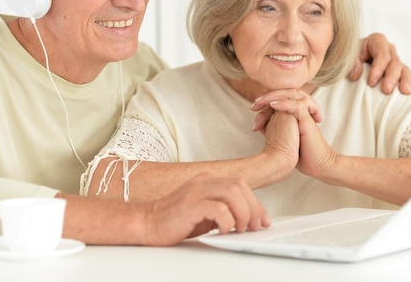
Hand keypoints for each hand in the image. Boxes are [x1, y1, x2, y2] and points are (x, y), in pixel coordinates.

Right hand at [142, 173, 269, 245]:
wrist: (147, 224)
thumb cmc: (177, 221)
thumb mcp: (207, 213)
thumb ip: (226, 210)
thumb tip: (250, 220)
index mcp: (208, 180)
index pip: (240, 184)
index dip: (256, 203)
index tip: (263, 220)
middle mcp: (204, 181)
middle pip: (239, 186)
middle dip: (252, 208)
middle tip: (253, 227)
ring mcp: (196, 191)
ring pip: (233, 193)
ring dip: (242, 214)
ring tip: (239, 229)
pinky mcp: (190, 205)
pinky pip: (218, 208)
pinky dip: (227, 221)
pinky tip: (222, 231)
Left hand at [258, 92, 333, 178]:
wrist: (315, 165)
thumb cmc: (300, 152)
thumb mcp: (282, 136)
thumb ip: (273, 126)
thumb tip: (256, 123)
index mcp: (296, 111)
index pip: (280, 97)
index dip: (265, 100)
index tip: (252, 109)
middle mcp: (302, 108)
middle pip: (284, 92)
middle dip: (267, 96)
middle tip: (254, 105)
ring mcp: (306, 112)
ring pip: (290, 94)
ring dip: (273, 97)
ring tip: (259, 103)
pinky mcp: (308, 119)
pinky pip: (297, 105)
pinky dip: (284, 103)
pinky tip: (273, 105)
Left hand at [348, 33, 410, 94]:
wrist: (353, 58)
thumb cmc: (351, 55)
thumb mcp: (348, 55)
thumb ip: (351, 63)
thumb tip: (355, 75)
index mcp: (378, 42)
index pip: (382, 55)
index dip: (378, 69)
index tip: (371, 83)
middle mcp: (390, 51)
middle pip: (395, 63)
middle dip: (391, 77)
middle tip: (386, 90)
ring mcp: (396, 62)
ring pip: (405, 70)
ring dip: (406, 81)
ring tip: (405, 92)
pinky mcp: (399, 74)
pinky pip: (407, 79)